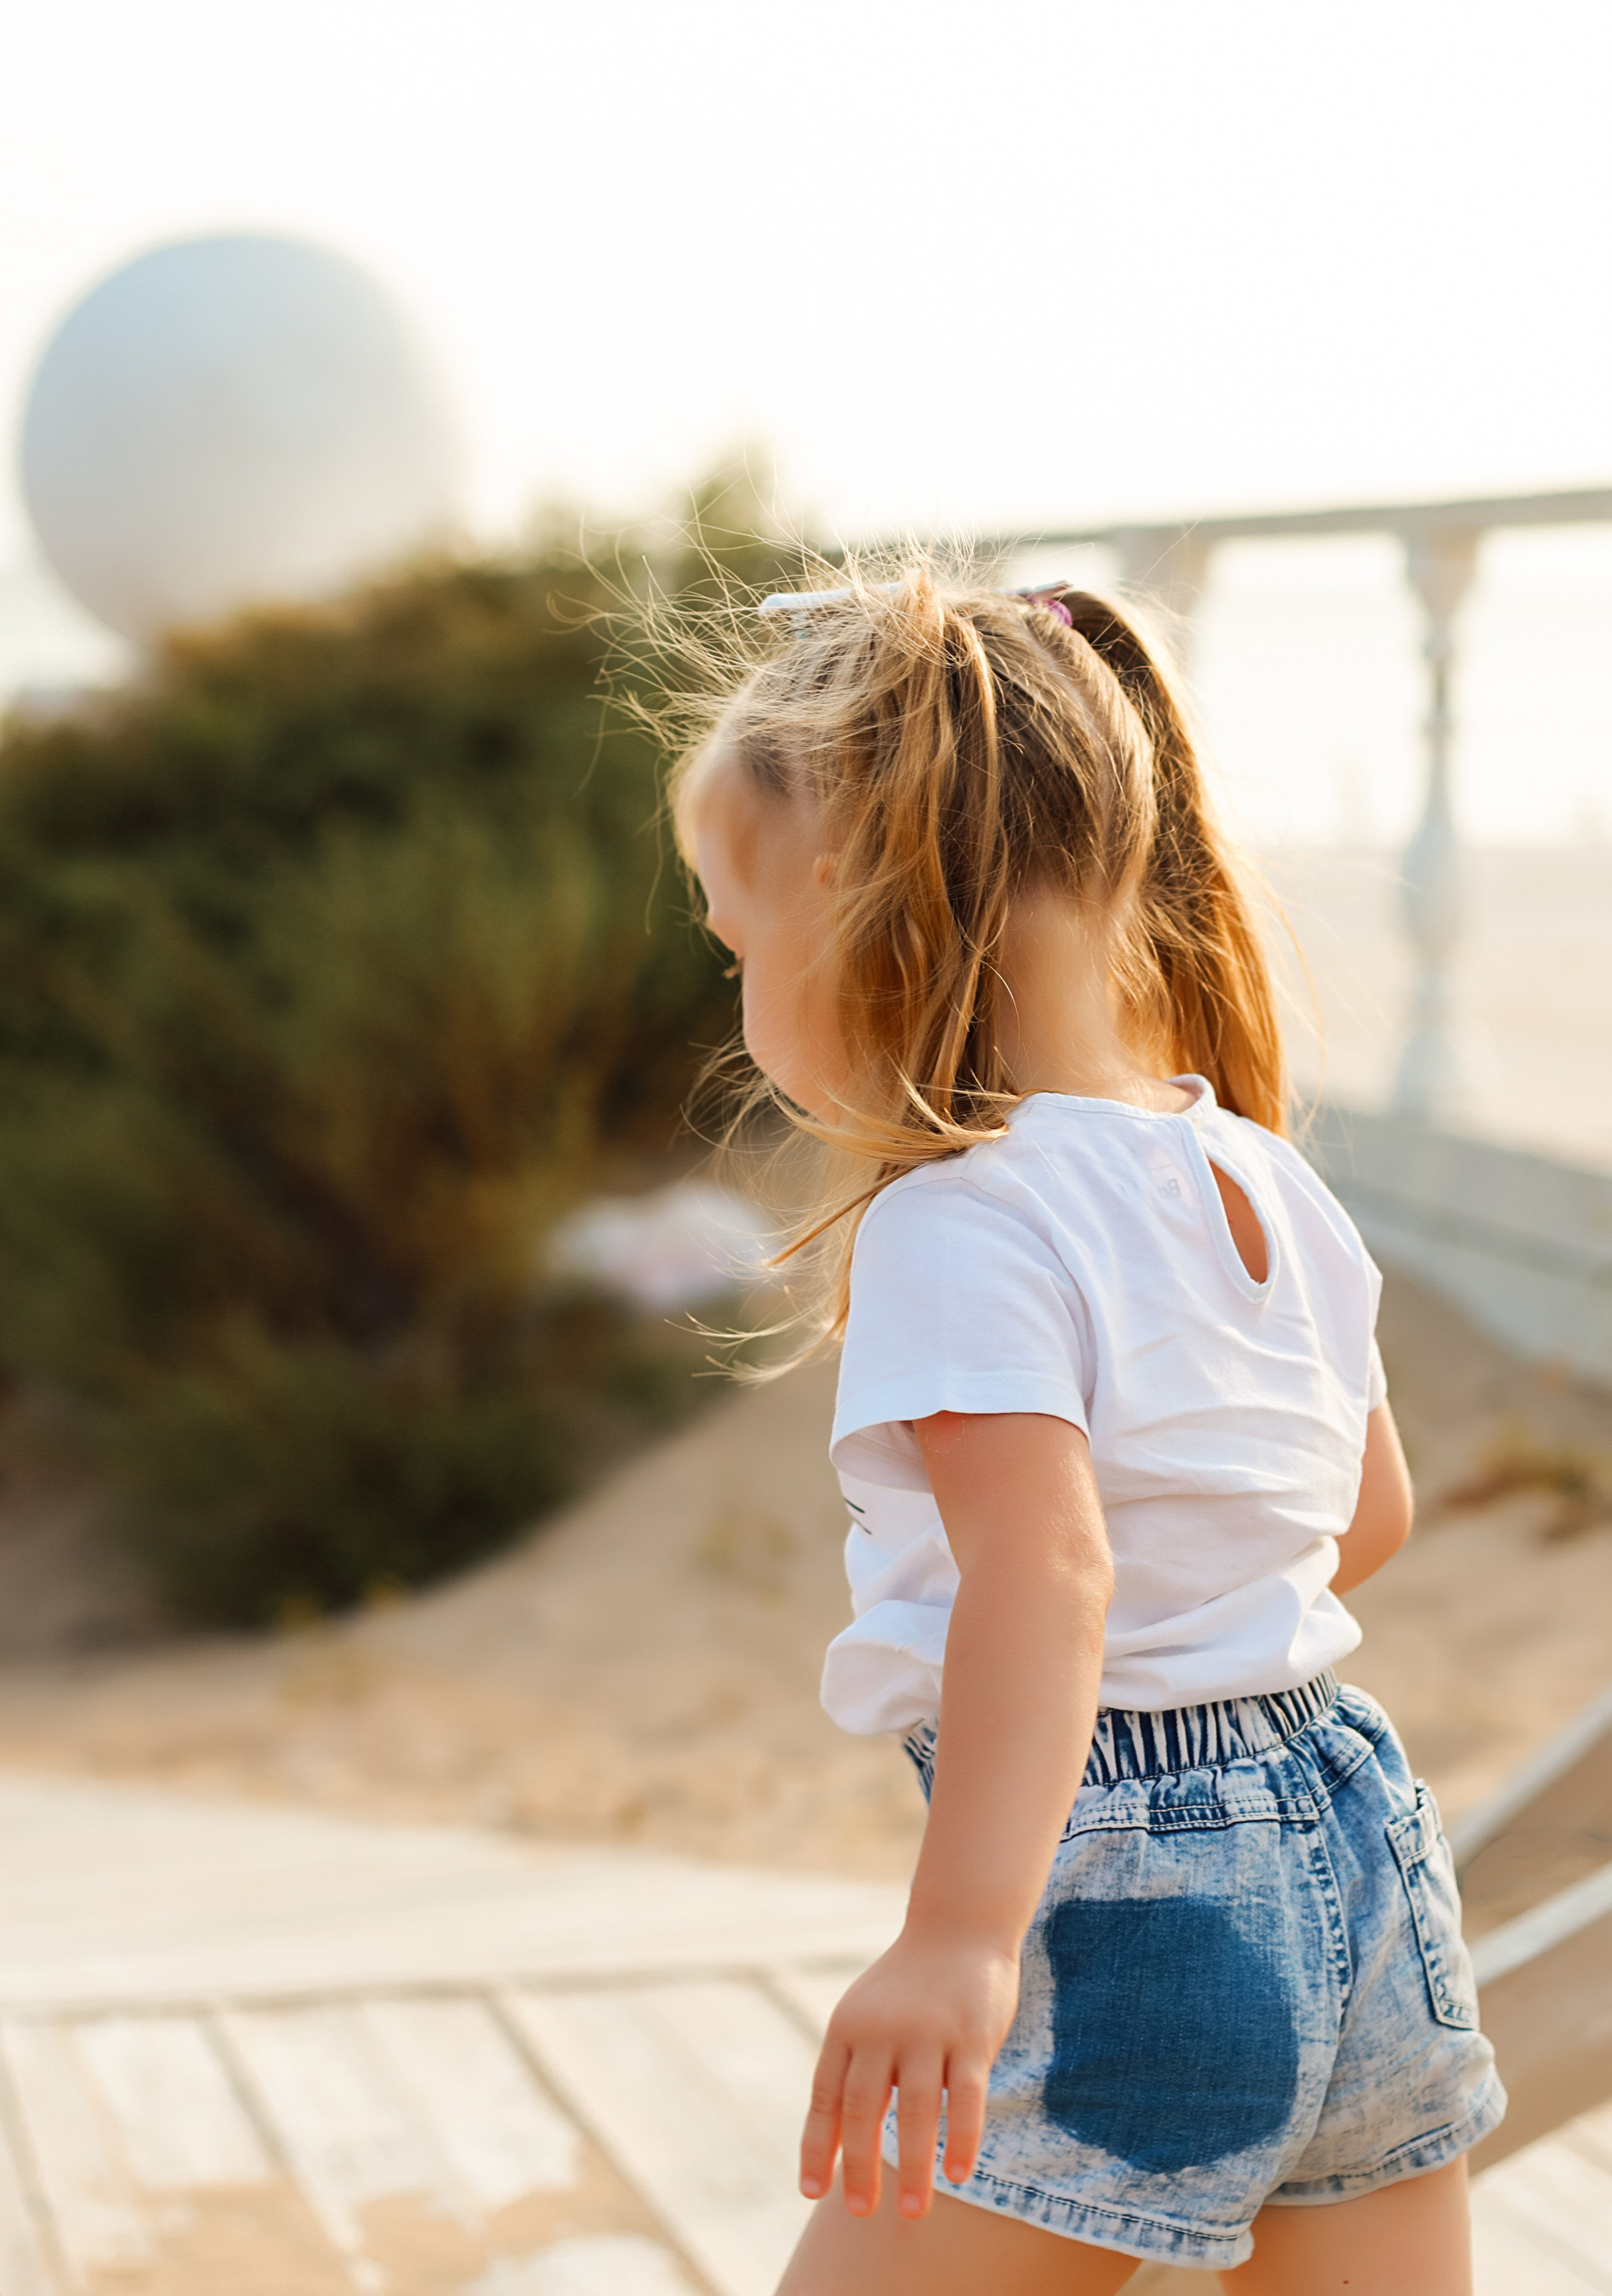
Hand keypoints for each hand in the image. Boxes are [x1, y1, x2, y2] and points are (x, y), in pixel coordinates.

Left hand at [799, 1929, 1019, 2219]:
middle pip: (863, 2108)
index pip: (826, 2097)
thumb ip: (854, 2071)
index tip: (813, 2192)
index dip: (818, 2146)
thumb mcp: (867, 2018)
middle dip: (859, 2166)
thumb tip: (838, 2146)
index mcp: (848, 2028)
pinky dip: (962, 2137)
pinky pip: (967, 2095)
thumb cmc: (908, 1987)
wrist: (958, 1925)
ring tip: (910, 2212)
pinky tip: (957, 2173)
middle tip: (860, 2212)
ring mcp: (928, 2031)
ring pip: (916, 2109)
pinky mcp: (972, 2035)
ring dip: (911, 2165)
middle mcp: (882, 2030)